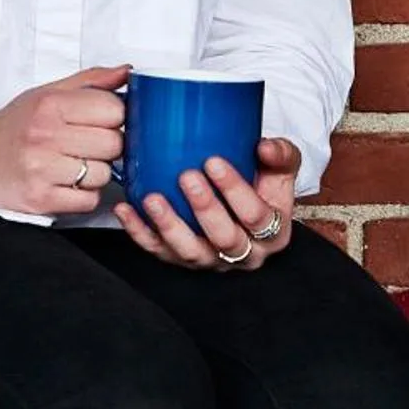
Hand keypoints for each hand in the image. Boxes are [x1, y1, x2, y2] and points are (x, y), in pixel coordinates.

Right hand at [0, 64, 128, 215]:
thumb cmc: (15, 125)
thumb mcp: (48, 93)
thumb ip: (91, 82)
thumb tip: (128, 72)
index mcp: (50, 105)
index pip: (114, 110)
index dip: (116, 117)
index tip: (103, 121)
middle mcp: (44, 136)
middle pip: (114, 144)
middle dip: (108, 146)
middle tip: (88, 145)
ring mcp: (41, 170)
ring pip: (104, 175)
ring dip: (96, 173)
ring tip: (72, 165)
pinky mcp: (40, 200)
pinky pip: (89, 201)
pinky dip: (84, 195)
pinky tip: (66, 183)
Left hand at [115, 136, 299, 271]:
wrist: (247, 206)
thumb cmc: (265, 184)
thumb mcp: (282, 169)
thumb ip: (280, 155)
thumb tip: (263, 148)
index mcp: (274, 234)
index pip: (257, 217)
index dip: (236, 191)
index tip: (215, 162)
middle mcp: (245, 254)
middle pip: (225, 238)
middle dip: (204, 207)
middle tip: (186, 176)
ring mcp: (212, 260)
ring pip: (190, 252)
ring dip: (169, 225)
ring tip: (152, 198)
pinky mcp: (182, 261)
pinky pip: (158, 251)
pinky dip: (139, 232)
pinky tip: (126, 210)